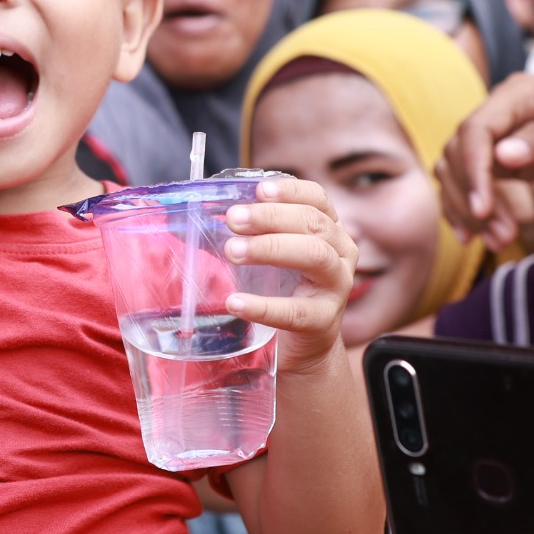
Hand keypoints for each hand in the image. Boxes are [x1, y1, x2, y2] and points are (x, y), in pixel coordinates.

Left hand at [223, 175, 358, 377]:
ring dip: (270, 248)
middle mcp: (340, 252)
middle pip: (313, 224)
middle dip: (271, 217)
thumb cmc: (284, 288)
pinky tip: (235, 302)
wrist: (305, 343)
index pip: (317, 198)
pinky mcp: (324, 321)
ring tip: (233, 251)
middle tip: (233, 219)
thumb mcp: (271, 254)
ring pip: (314, 255)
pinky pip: (295, 311)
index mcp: (329, 229)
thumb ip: (247, 233)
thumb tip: (193, 220)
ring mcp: (337, 286)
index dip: (290, 191)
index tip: (259, 190)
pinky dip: (263, 305)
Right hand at [435, 73, 533, 248]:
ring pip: (455, 173)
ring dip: (469, 211)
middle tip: (503, 236)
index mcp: (517, 95)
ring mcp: (495, 138)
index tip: (483, 211)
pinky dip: (465, 210)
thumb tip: (502, 157)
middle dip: (472, 198)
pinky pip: (467, 184)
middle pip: (457, 154)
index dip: (473, 171)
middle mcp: (497, 114)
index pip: (475, 130)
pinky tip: (472, 237)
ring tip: (500, 242)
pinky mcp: (499, 162)